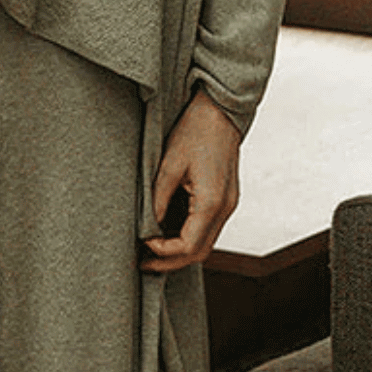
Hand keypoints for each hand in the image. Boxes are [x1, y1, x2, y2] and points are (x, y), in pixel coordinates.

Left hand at [139, 86, 241, 273]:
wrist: (220, 109)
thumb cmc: (195, 129)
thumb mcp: (170, 163)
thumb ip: (159, 198)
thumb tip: (148, 226)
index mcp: (212, 202)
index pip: (188, 246)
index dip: (163, 253)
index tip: (142, 245)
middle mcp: (225, 208)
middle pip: (200, 252)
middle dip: (170, 261)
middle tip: (143, 262)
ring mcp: (228, 204)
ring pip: (205, 242)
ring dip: (180, 250)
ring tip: (151, 248)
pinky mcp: (226, 198)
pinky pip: (208, 227)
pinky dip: (189, 235)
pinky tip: (168, 230)